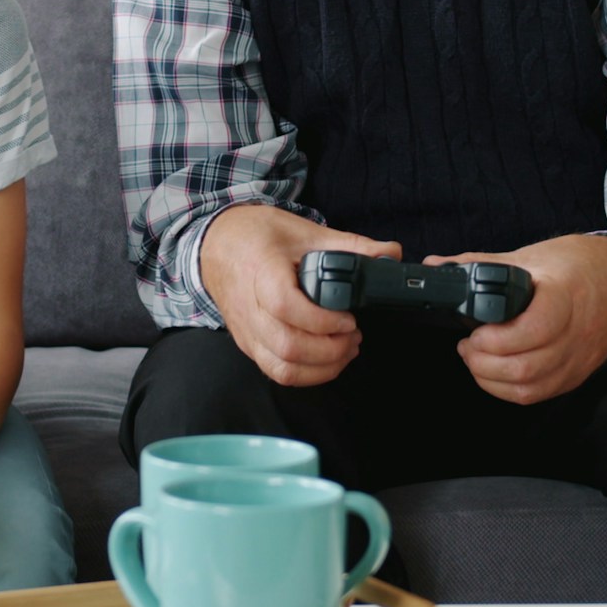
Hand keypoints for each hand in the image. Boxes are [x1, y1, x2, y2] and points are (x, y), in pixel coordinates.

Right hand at [200, 204, 399, 386]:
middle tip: (354, 335)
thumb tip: (390, 254)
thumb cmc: (257, 236)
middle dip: (330, 349)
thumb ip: (349, 245)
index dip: (322, 320)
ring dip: (321, 367)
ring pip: (282, 368)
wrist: (217, 244)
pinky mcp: (250, 345)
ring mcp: (248, 331)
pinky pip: (276, 372)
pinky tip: (326, 360)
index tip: (348, 317)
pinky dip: (307, 374)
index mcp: (261, 271)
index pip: (285, 306)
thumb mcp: (304, 231)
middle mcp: (249, 307)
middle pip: (287, 346)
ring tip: (345, 349)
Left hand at [429, 235, 606, 405]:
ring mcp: (577, 359)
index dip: (496, 338)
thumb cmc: (580, 265)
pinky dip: (508, 389)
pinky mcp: (576, 375)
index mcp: (564, 297)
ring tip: (475, 358)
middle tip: (467, 345)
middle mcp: (575, 335)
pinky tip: (494, 372)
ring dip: (491, 379)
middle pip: (525, 367)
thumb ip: (481, 263)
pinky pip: (539, 395)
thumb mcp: (532, 256)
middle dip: (483, 362)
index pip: (532, 330)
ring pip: (529, 388)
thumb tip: (437, 265)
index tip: (475, 329)